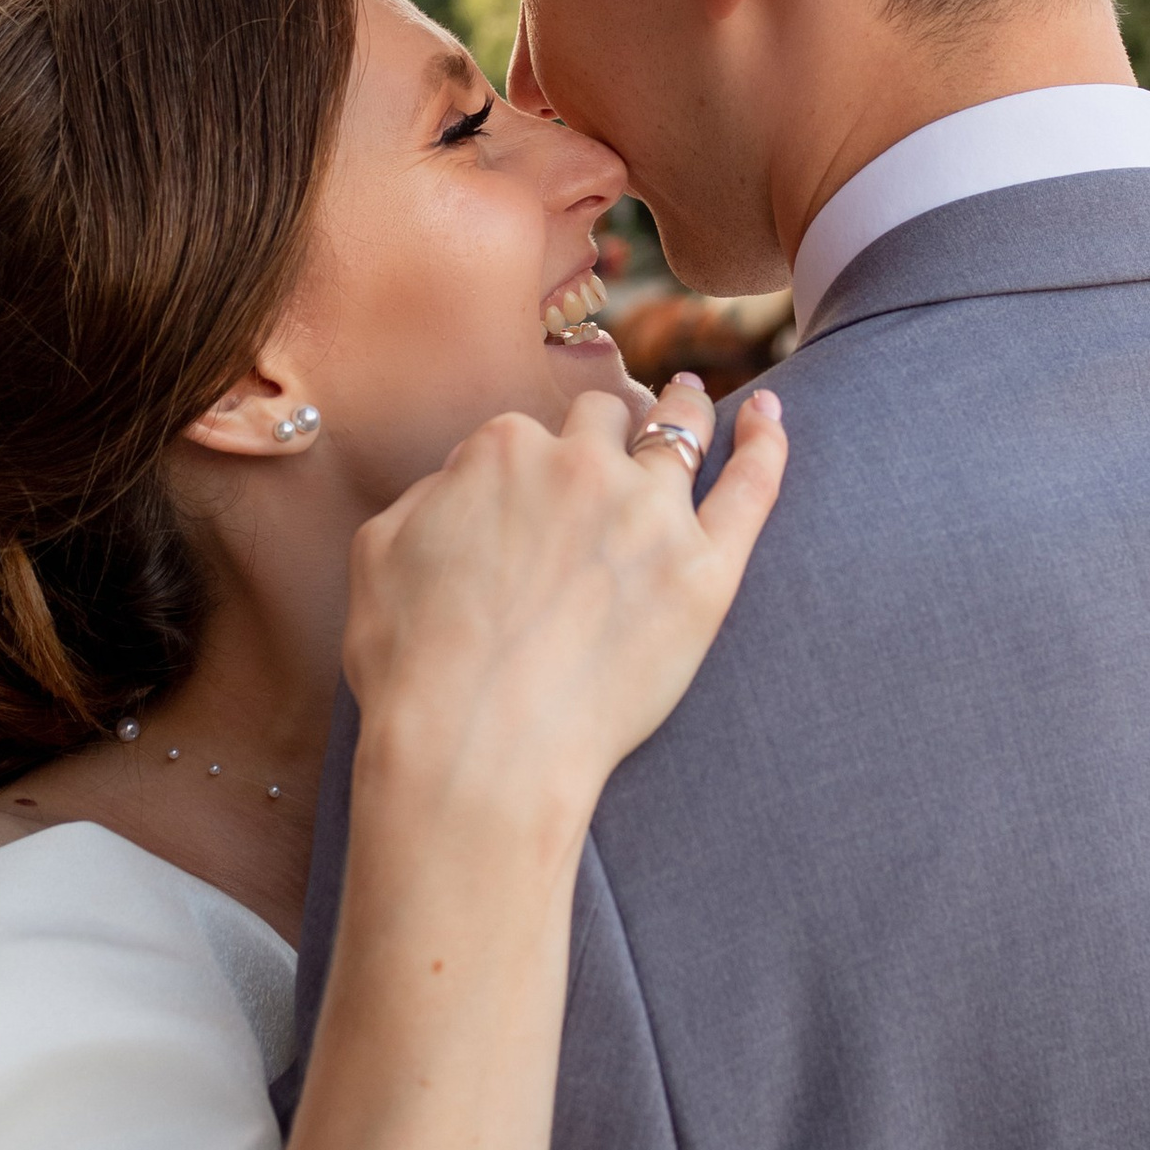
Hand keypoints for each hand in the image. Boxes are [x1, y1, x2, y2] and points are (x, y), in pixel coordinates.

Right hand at [342, 374, 787, 859]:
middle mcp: (582, 463)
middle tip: (613, 445)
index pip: (522, 436)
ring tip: (693, 402)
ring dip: (685, 409)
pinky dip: (766, 441)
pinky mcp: (706, 571)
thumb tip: (461, 482)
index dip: (523, 469)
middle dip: (605, 430)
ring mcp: (651, 513)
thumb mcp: (379, 552)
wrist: (477, 746)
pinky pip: (752, 485)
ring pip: (680, 432)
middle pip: (604, 420)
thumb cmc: (414, 667)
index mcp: (502, 451)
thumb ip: (427, 495)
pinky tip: (770, 417)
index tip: (526, 500)